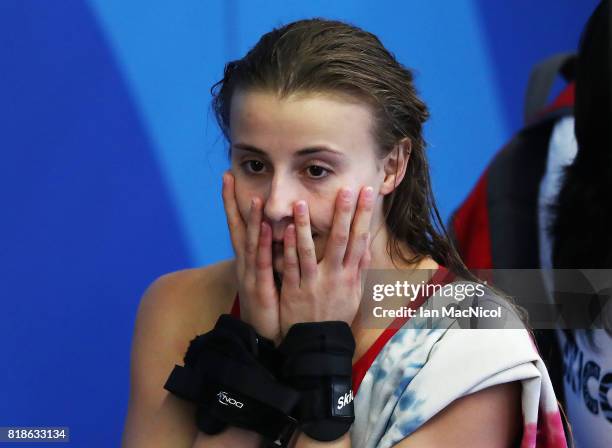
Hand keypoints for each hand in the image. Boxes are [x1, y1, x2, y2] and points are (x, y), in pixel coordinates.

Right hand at [221, 171, 280, 343]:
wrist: (265, 338)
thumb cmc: (271, 307)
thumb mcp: (269, 276)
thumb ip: (272, 255)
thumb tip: (279, 234)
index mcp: (249, 260)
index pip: (240, 226)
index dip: (234, 203)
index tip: (230, 178)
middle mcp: (245, 264)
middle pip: (237, 228)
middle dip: (231, 203)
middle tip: (227, 177)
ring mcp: (250, 276)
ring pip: (250, 243)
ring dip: (251, 220)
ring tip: (253, 198)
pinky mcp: (259, 288)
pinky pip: (262, 263)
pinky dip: (262, 244)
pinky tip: (264, 228)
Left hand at [279, 186, 373, 336]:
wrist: (318, 344)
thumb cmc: (336, 316)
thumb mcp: (354, 294)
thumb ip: (358, 269)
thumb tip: (365, 247)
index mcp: (350, 275)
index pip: (359, 239)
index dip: (363, 215)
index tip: (367, 193)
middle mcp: (334, 276)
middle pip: (340, 240)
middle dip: (344, 214)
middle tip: (346, 189)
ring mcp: (313, 282)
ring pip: (310, 250)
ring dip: (307, 225)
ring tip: (303, 203)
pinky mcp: (294, 290)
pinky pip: (291, 266)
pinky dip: (289, 248)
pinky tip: (286, 230)